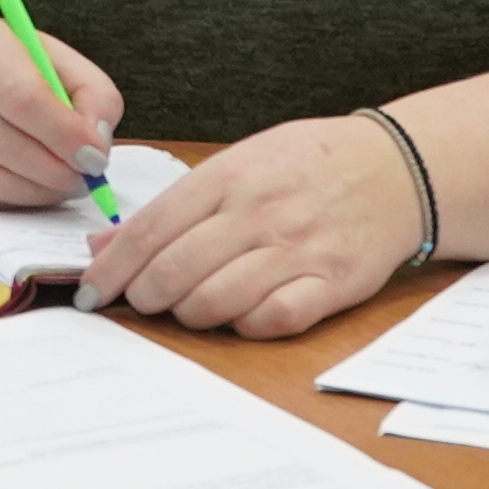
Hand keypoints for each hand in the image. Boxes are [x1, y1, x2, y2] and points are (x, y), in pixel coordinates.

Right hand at [0, 5, 121, 210]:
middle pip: (5, 142)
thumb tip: (96, 144)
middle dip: (55, 170)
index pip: (24, 97)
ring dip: (36, 191)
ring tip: (61, 184)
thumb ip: (93, 95)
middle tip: (83, 178)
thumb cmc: (11, 71)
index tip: (96, 158)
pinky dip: (10, 199)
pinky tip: (27, 185)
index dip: (65, 135)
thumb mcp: (56, 63)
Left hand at [83, 113, 425, 338]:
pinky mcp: (331, 283)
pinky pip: (272, 320)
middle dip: (144, 297)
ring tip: (189, 307)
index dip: (113, 268)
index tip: (92, 292)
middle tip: (141, 302)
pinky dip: (245, 325)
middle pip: (174, 270)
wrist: (396, 168)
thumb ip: (175, 204)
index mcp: (230, 176)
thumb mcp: (240, 163)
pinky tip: (240, 315)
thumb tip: (103, 245)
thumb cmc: (308, 165)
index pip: (151, 229)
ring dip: (189, 314)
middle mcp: (260, 212)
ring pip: (216, 301)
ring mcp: (297, 249)